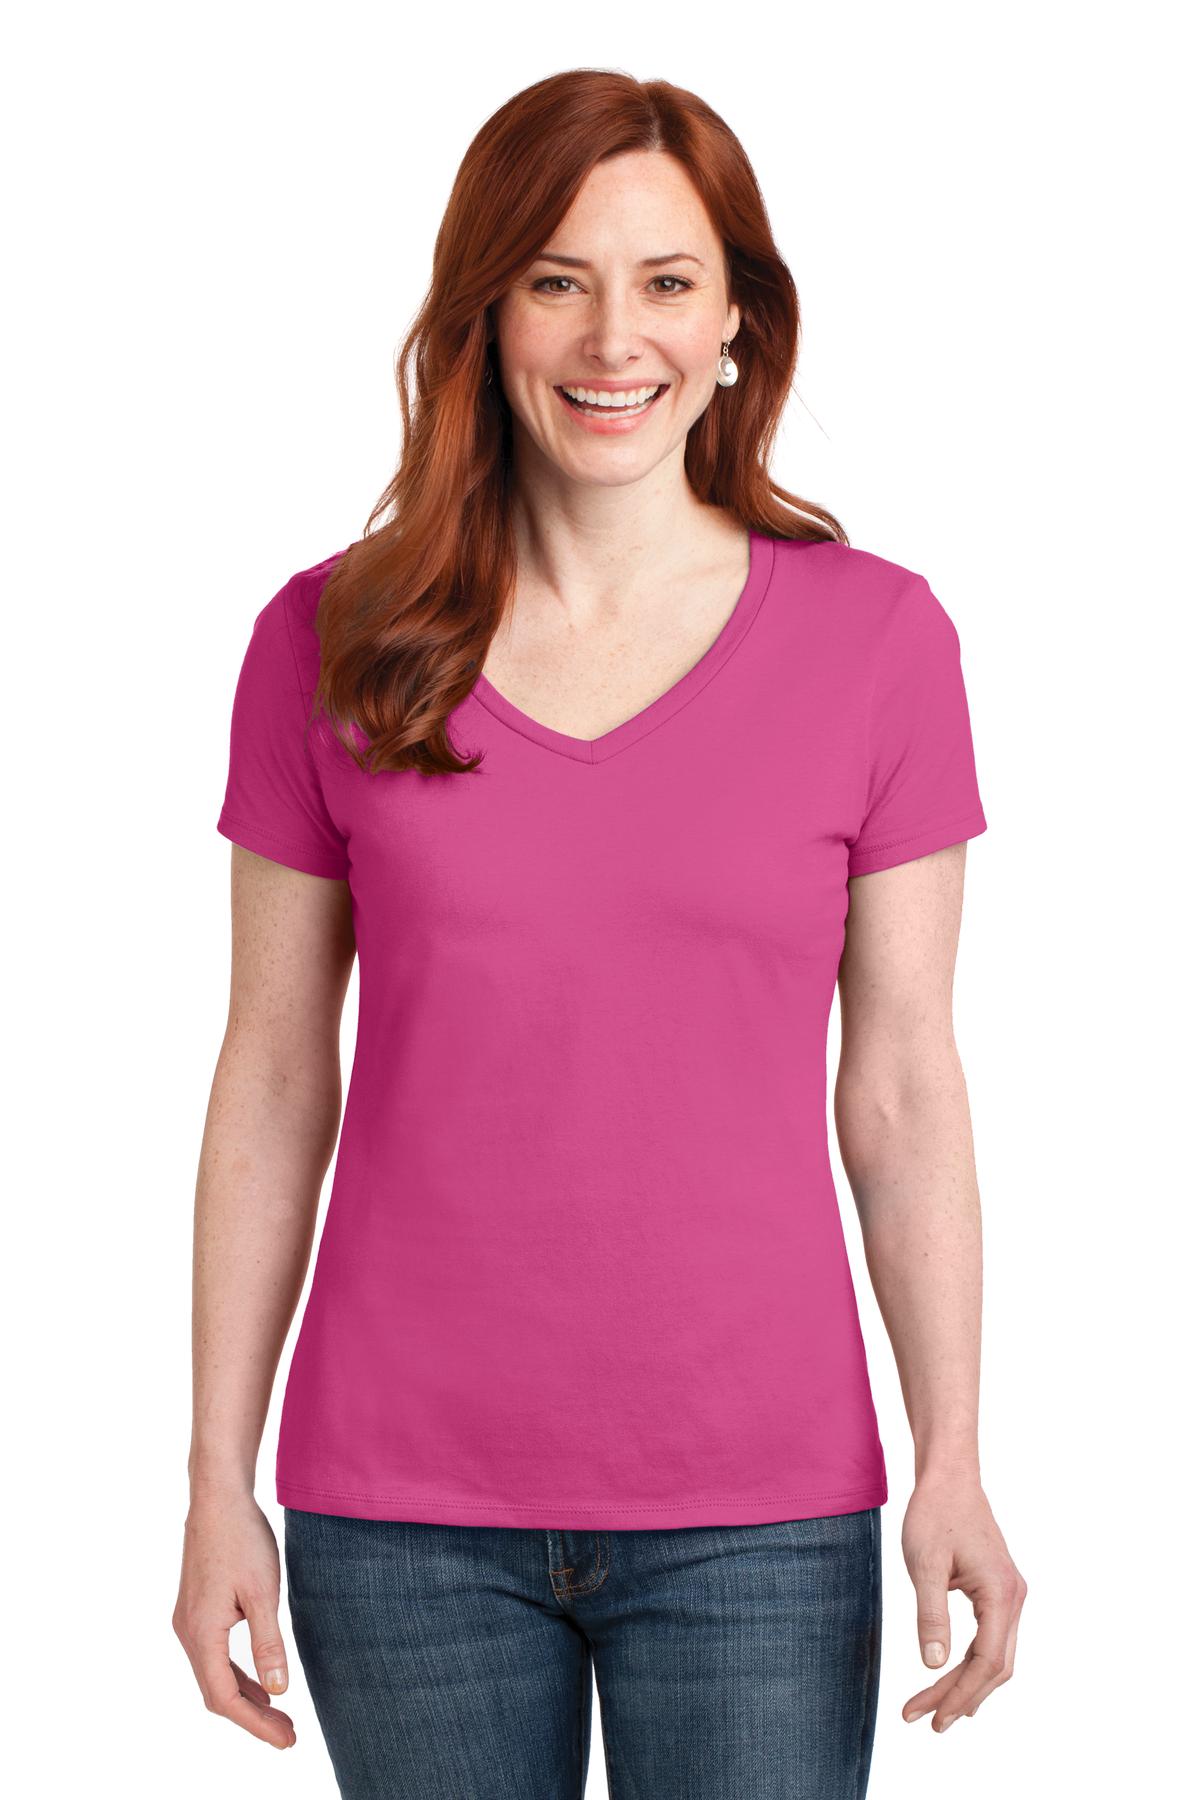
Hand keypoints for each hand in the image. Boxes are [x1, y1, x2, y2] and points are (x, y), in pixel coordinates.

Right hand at [173, 1488, 296, 1749]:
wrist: (218, 1498)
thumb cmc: (242, 1539)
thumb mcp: (263, 1592)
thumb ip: (269, 1643)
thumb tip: (278, 1691)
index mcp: (201, 1633)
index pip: (224, 1697)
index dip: (256, 1724)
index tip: (286, 1738)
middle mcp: (187, 1632)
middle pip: (216, 1692)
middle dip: (252, 1717)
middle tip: (288, 1734)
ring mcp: (189, 1620)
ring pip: (213, 1674)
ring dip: (245, 1696)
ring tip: (278, 1714)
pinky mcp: (196, 1609)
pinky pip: (213, 1655)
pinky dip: (236, 1673)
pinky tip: (260, 1679)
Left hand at [899, 1469, 1026, 1730]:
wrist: (949, 1477)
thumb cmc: (935, 1513)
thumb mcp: (925, 1564)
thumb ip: (931, 1615)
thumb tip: (932, 1666)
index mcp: (1001, 1594)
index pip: (986, 1662)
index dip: (959, 1694)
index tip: (932, 1717)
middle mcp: (1014, 1598)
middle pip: (995, 1667)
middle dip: (960, 1696)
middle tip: (924, 1720)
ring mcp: (1010, 1595)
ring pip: (995, 1656)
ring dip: (965, 1684)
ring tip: (933, 1710)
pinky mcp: (999, 1591)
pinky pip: (991, 1639)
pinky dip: (971, 1664)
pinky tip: (951, 1678)